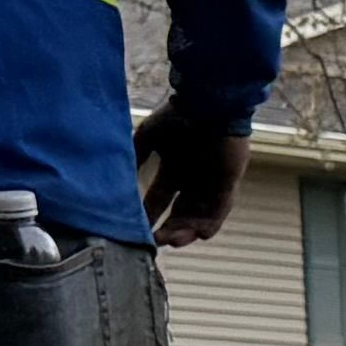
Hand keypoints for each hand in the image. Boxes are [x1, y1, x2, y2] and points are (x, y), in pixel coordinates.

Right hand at [137, 100, 248, 244]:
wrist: (206, 103)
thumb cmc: (177, 115)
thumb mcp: (147, 137)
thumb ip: (135, 156)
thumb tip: (117, 178)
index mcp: (173, 170)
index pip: (158, 200)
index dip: (148, 216)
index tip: (135, 231)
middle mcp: (191, 181)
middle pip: (179, 214)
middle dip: (167, 230)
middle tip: (153, 242)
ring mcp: (211, 184)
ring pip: (198, 216)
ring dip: (186, 231)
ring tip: (171, 241)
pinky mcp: (228, 183)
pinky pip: (221, 210)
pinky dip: (210, 223)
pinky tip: (198, 235)